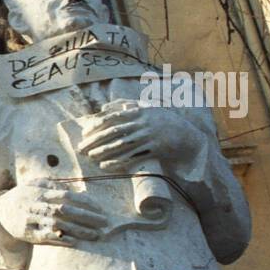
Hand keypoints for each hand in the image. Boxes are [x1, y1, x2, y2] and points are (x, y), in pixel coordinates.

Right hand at [0, 178, 108, 246]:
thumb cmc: (23, 196)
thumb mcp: (33, 184)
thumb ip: (52, 183)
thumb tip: (72, 186)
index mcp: (41, 192)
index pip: (67, 196)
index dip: (85, 202)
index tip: (100, 209)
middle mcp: (37, 206)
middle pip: (65, 210)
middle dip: (86, 216)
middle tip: (104, 222)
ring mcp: (32, 220)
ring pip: (58, 225)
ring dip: (78, 230)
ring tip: (96, 235)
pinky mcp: (28, 234)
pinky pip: (46, 238)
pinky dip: (61, 239)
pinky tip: (75, 242)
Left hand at [78, 101, 201, 172]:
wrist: (187, 136)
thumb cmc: (162, 121)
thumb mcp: (147, 107)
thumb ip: (125, 105)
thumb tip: (103, 108)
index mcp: (139, 111)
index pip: (112, 117)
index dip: (96, 126)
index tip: (84, 134)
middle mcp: (143, 122)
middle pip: (113, 132)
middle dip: (95, 141)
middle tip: (82, 148)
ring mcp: (150, 136)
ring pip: (122, 145)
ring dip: (104, 152)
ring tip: (91, 157)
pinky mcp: (155, 149)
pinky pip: (133, 157)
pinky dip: (118, 161)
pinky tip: (106, 165)